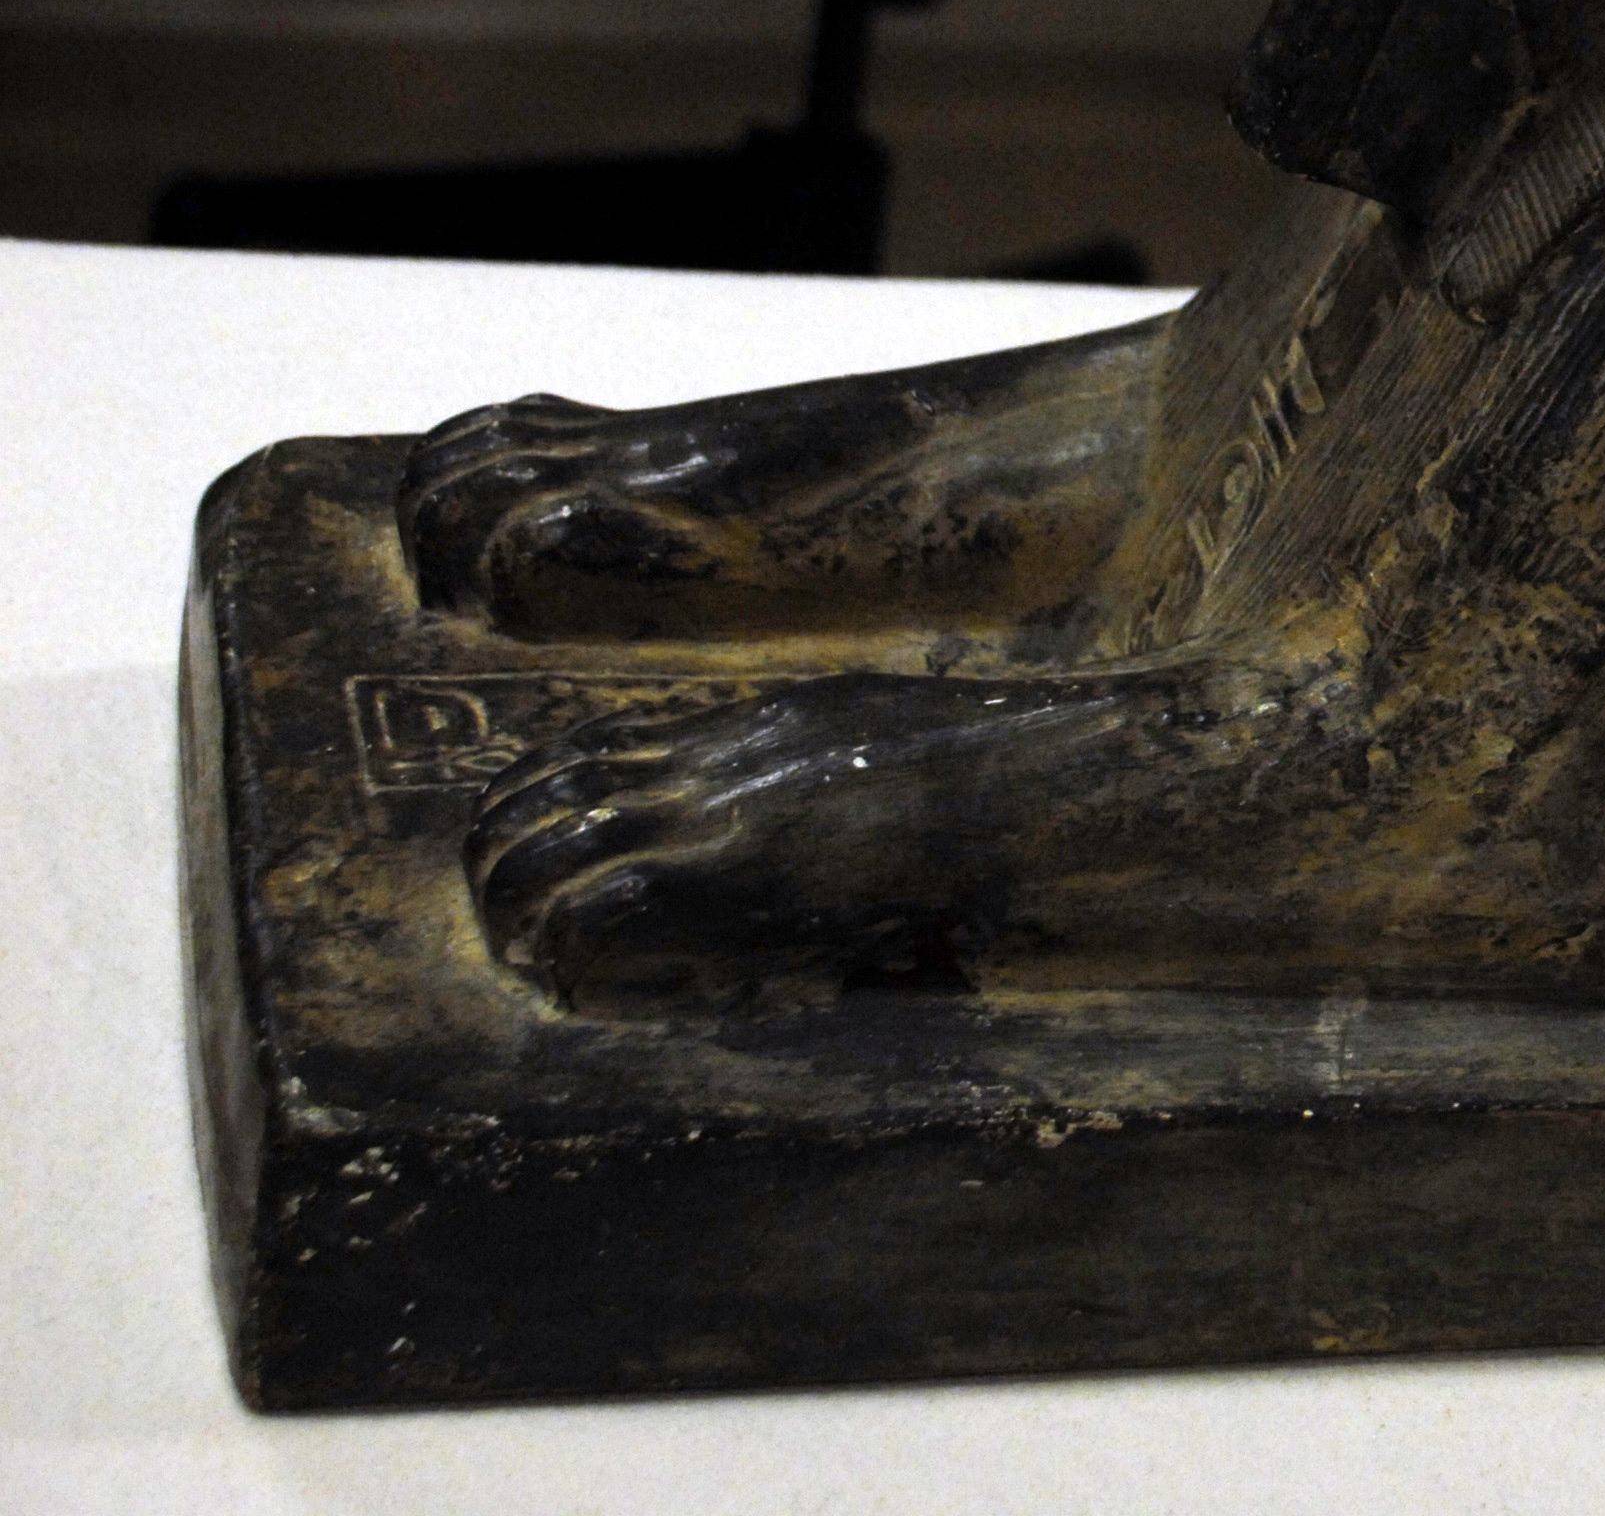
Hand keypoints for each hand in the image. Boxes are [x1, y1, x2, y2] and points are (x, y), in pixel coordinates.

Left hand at [464, 672, 1133, 1008]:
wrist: (1008, 791)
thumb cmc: (965, 777)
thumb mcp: (863, 744)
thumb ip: (795, 762)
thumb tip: (762, 795)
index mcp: (737, 731)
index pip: (587, 752)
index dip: (531, 798)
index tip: (518, 838)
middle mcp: (707, 764)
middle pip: (543, 792)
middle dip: (499, 852)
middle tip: (497, 904)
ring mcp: (713, 816)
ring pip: (550, 846)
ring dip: (513, 902)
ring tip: (514, 948)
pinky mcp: (730, 873)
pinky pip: (601, 902)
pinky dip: (563, 939)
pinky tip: (565, 972)